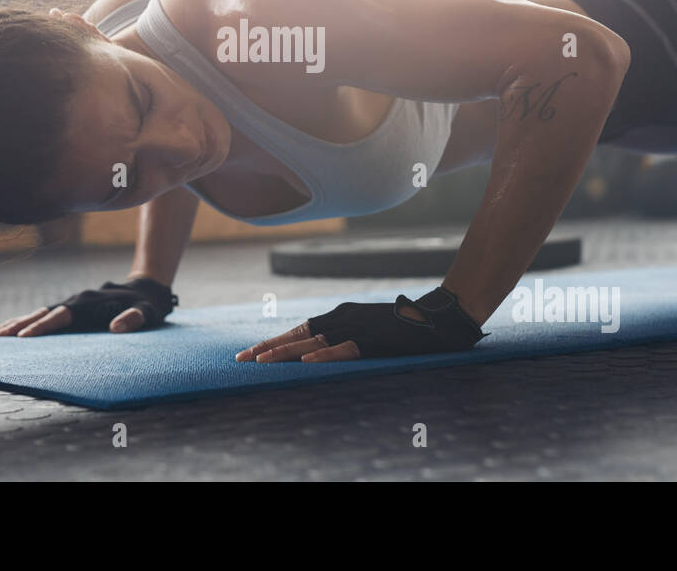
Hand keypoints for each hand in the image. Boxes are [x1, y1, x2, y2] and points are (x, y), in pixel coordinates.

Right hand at [0, 276, 177, 336]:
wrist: (147, 288)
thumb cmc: (148, 306)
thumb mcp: (147, 313)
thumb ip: (135, 319)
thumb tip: (116, 327)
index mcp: (89, 304)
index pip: (61, 317)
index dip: (42, 327)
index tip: (23, 337)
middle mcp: (77, 302)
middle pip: (43, 313)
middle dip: (20, 325)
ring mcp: (73, 304)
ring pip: (40, 312)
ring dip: (19, 322)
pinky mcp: (73, 308)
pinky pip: (47, 314)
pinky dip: (29, 320)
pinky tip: (14, 328)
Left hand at [236, 287, 486, 362]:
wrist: (435, 317)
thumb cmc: (401, 323)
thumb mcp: (366, 324)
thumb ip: (345, 333)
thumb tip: (321, 349)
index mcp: (340, 313)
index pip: (299, 329)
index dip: (273, 341)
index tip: (249, 353)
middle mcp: (342, 317)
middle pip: (298, 335)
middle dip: (268, 348)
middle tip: (241, 360)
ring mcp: (356, 329)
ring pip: (313, 343)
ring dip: (285, 353)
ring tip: (260, 363)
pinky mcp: (372, 341)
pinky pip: (343, 350)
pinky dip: (324, 356)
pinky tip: (306, 364)